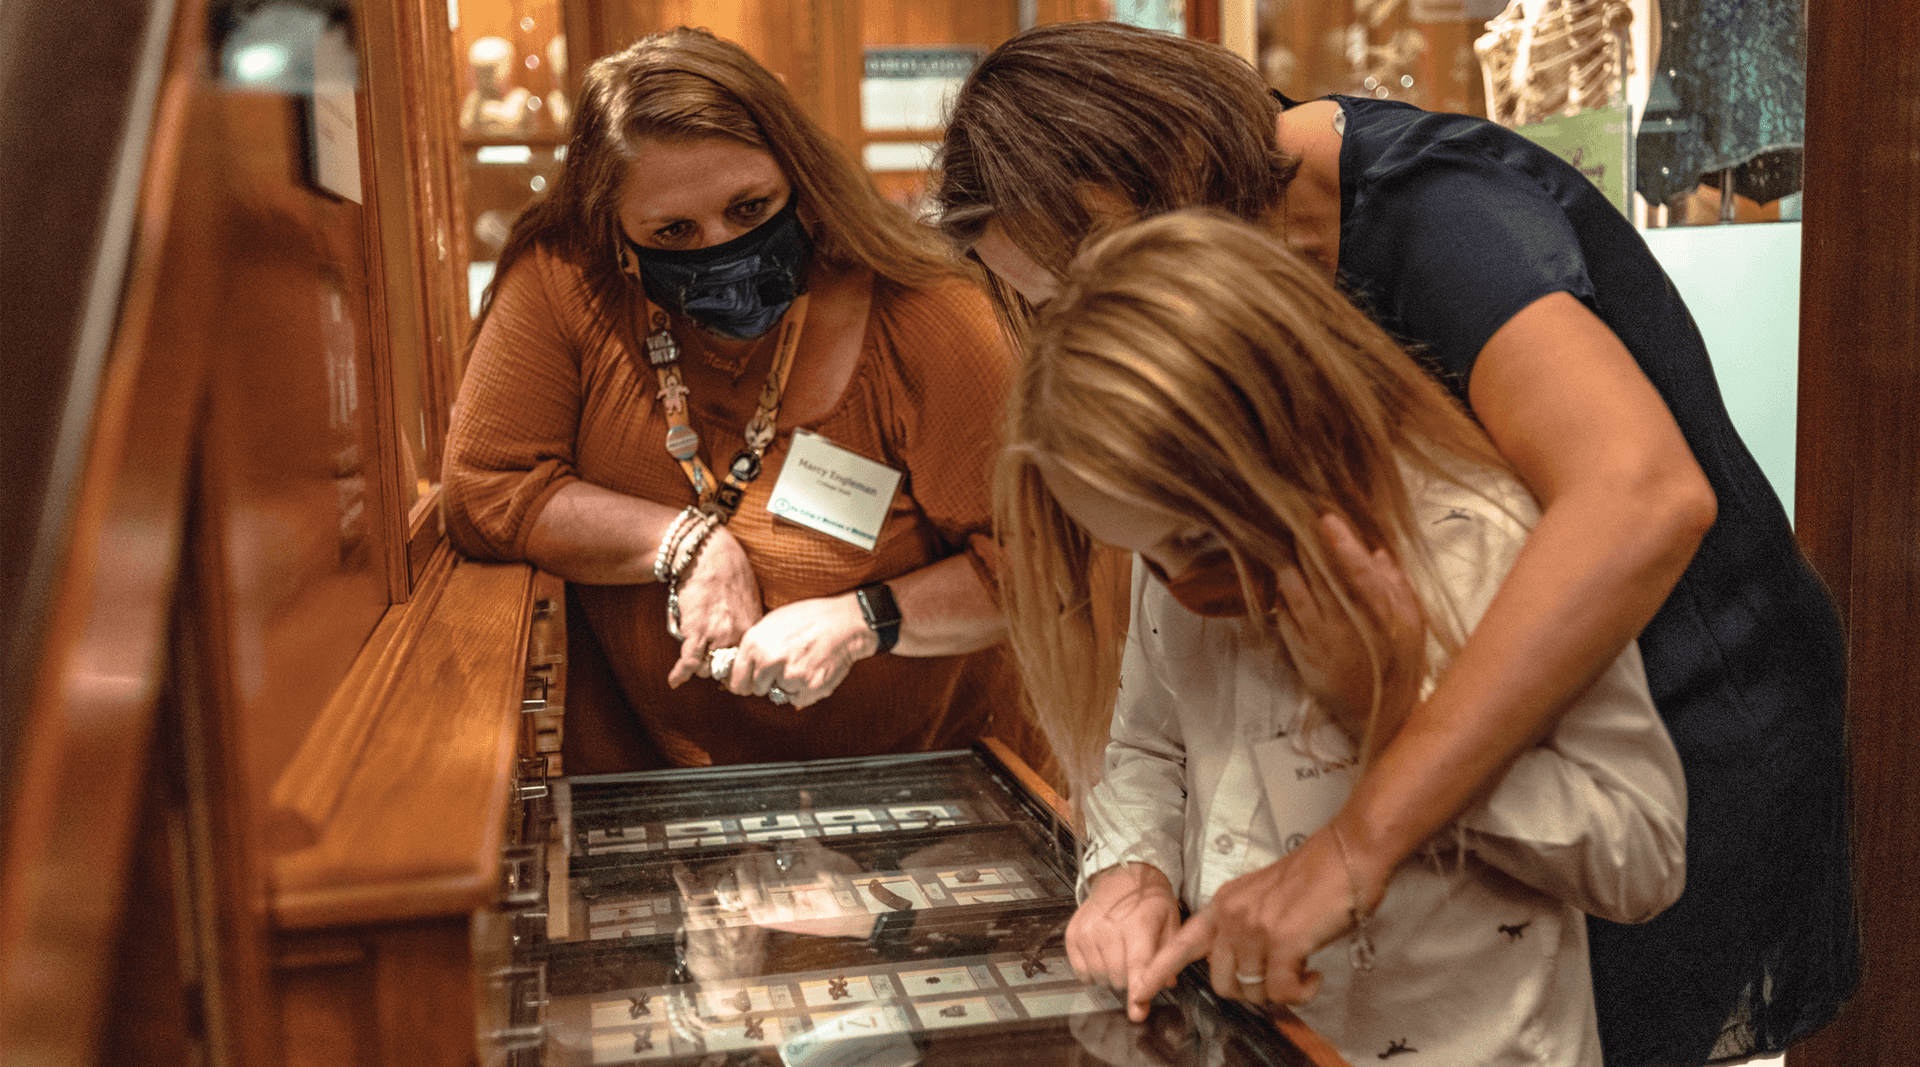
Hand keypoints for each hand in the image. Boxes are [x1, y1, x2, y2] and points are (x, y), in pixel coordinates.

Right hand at [667, 524, 762, 687]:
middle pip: (726, 670)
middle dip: (716, 668)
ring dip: (698, 663)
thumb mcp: (749, 601)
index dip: (736, 671)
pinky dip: (680, 673)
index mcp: (754, 629)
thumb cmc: (728, 574)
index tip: (730, 674)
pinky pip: (689, 662)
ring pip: (707, 668)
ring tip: (692, 649)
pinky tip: (675, 681)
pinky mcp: (697, 631)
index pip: (748, 663)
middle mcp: (739, 635)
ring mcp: (719, 635)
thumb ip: (746, 626)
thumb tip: (743, 647)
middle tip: (708, 661)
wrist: (709, 555)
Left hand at [719, 592, 876, 708]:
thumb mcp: (773, 621)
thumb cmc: (810, 618)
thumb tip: (741, 666)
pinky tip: (813, 670)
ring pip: (778, 694)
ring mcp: (787, 676)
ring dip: (787, 685)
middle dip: (767, 682)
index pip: (736, 680)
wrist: (845, 622)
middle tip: (785, 666)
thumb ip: (754, 645)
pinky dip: (804, 690)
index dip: (742, 683)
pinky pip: (797, 699)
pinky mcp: (807, 688)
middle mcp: (767, 660)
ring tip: (802, 663)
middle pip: (756, 690)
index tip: (748, 684)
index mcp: (754, 642)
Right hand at [1067, 863, 1181, 1019]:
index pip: (1138, 967)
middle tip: (1134, 960)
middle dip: (1128, 978)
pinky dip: (1091, 970)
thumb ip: (1169, 953)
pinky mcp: (1073, 934)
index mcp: (1138, 925)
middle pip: (1117, 978)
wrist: (1122, 875)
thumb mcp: (1170, 920)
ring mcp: (1088, 931)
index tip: (1137, 1012)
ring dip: (1110, 974)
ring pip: (1099, 977)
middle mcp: (1109, 929)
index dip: (1138, 993)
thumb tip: (1167, 983)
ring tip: (1118, 953)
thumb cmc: (1149, 899)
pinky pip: (1079, 970)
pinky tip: (1101, 955)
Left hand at [1130, 826, 1383, 1017]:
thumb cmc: (1313, 879)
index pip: (1180, 943)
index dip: (1157, 971)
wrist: (1346, 854)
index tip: (1138, 994)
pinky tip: (1314, 976)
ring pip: (1253, 990)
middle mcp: (1231, 915)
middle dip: (1252, 991)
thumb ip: (1243, 928)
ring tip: (1303, 969)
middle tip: (1281, 977)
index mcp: (1223, 904)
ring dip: (1282, 990)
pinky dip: (1302, 992)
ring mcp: (1254, 928)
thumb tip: (1244, 969)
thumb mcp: (1262, 899)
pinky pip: (1282, 991)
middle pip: (1222, 982)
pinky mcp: (1282, 940)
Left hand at [1275, 513, 1425, 759]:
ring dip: (1288, 564)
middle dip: (1306, 543)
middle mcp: (1346, 624)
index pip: (1356, 571)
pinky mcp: (1302, 653)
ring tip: (1284, 543)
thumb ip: (1396, 586)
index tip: (1326, 518)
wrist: (1380, 714)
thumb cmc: (1401, 667)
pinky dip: (1283, 594)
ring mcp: (1320, 639)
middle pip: (1320, 573)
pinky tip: (1283, 580)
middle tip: (1295, 517)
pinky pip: (1285, 615)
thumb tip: (1377, 553)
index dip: (1340, 542)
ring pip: (1295, 590)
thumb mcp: (1412, 625)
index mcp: (1379, 614)